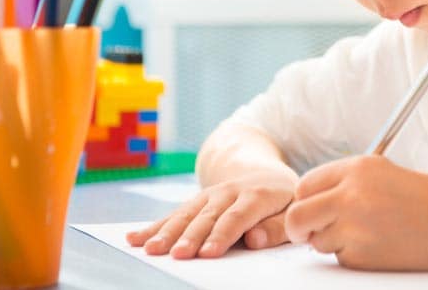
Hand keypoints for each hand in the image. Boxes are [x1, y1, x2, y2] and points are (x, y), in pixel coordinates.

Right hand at [126, 167, 296, 258]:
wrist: (265, 173)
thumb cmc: (283, 200)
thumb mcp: (292, 209)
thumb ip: (277, 227)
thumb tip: (255, 240)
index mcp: (258, 195)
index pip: (237, 217)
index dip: (222, 235)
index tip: (208, 253)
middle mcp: (230, 192)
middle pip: (208, 217)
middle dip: (190, 236)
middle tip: (176, 255)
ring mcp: (211, 195)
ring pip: (186, 214)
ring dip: (167, 231)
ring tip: (151, 249)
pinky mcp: (197, 200)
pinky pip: (174, 213)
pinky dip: (155, 226)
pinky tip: (135, 237)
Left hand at [285, 155, 427, 270]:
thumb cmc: (421, 198)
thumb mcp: (380, 172)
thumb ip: (342, 181)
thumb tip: (305, 200)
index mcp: (357, 169)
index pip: (304, 185)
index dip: (304, 199)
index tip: (309, 207)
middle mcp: (351, 196)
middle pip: (297, 216)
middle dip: (298, 227)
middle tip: (305, 233)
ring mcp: (355, 228)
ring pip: (317, 241)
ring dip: (331, 241)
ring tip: (365, 233)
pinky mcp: (362, 257)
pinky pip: (340, 258)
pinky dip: (352, 255)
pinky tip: (378, 245)